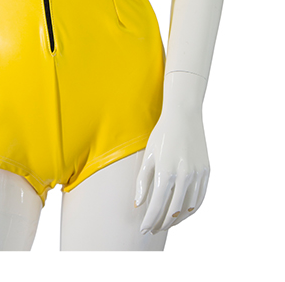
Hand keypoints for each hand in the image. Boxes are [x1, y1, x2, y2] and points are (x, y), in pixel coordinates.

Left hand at [134, 107, 209, 233]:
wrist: (184, 115)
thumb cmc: (162, 135)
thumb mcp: (148, 155)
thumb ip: (142, 181)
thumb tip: (138, 205)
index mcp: (166, 171)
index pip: (156, 206)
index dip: (149, 221)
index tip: (144, 229)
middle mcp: (184, 175)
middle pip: (173, 211)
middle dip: (161, 224)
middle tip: (153, 229)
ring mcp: (197, 174)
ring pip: (188, 209)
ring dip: (177, 220)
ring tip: (167, 223)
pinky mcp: (206, 172)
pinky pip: (200, 198)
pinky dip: (191, 210)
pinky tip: (182, 213)